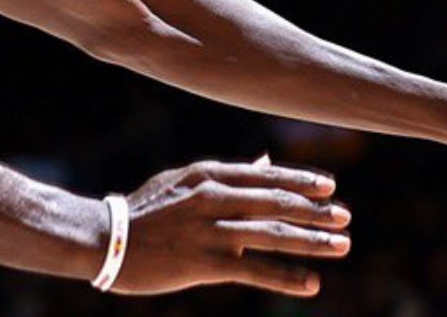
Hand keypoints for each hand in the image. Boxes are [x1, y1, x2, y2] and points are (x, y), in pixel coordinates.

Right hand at [112, 155, 350, 295]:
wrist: (101, 239)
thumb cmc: (144, 209)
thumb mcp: (185, 180)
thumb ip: (228, 174)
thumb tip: (266, 161)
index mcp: (211, 173)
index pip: (268, 175)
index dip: (302, 181)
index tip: (330, 186)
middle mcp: (216, 197)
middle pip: (278, 202)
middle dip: (316, 210)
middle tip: (345, 216)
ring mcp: (211, 230)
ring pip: (274, 234)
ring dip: (312, 241)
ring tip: (341, 246)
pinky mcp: (204, 263)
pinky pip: (254, 271)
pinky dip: (286, 278)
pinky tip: (311, 284)